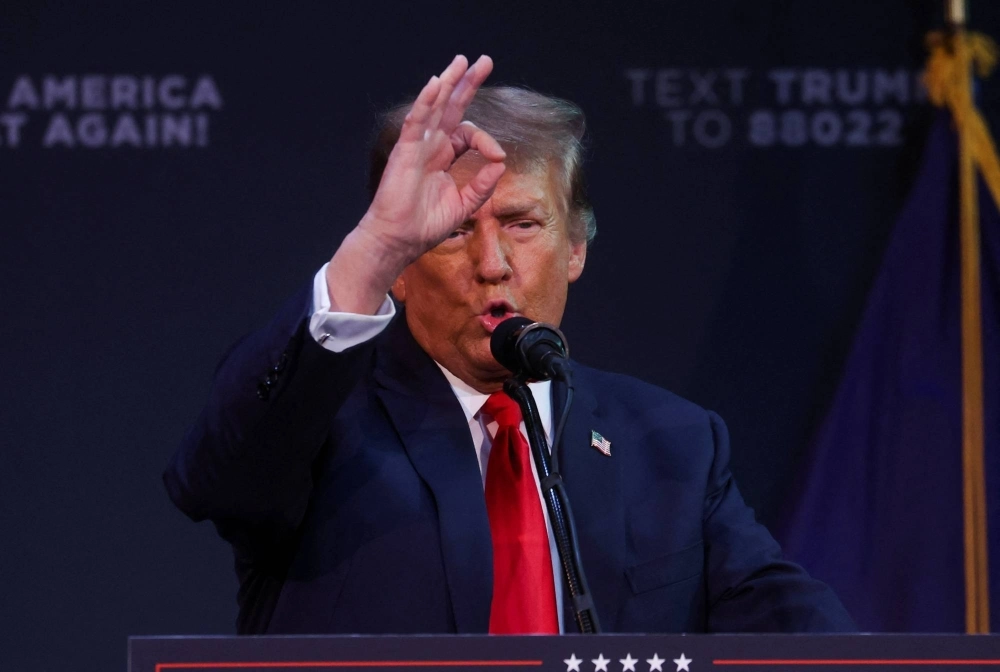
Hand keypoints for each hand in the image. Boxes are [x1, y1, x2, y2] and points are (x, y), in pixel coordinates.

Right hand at [326, 55, 505, 314]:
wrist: (400, 240)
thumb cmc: (425, 225)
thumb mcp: (464, 204)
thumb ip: (482, 184)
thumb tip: (501, 163)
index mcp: (444, 157)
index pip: (469, 134)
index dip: (486, 139)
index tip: (497, 156)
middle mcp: (431, 146)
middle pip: (451, 107)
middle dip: (467, 83)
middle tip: (482, 60)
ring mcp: (418, 146)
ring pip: (434, 107)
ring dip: (448, 82)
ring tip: (461, 61)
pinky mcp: (406, 151)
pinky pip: (417, 121)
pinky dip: (425, 102)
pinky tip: (436, 83)